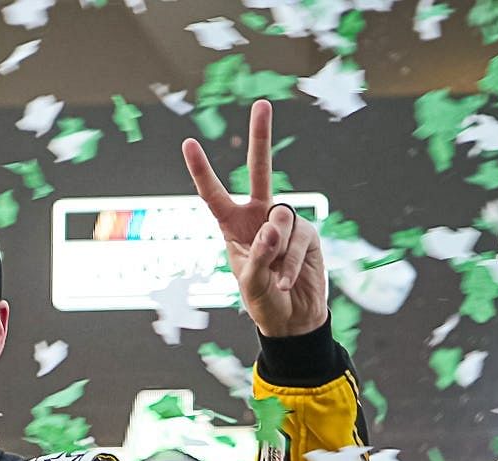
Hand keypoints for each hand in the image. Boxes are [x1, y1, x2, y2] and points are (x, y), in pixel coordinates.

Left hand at [181, 100, 327, 338]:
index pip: (214, 195)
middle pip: (260, 171)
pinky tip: (285, 281)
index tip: (189, 143)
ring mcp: (286, 223)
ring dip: (278, 252)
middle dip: (261, 137)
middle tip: (262, 103)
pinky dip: (290, 263)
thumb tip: (274, 226)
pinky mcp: (308, 234)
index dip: (202, 171)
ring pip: (282, 219)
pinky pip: (298, 240)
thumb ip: (258, 255)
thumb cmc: (262, 302)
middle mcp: (259, 217)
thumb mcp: (249, 283)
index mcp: (233, 226)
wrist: (292, 320)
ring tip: (275, 278)